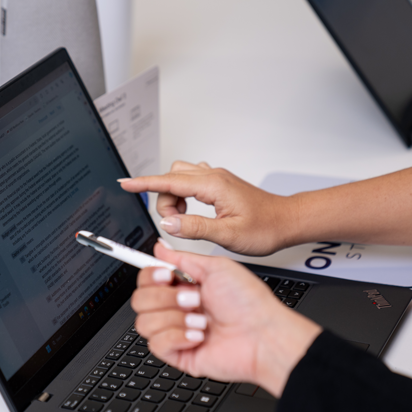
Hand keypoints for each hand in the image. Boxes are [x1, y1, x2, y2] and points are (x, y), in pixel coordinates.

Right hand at [119, 161, 296, 255]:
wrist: (287, 221)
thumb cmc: (265, 228)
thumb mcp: (229, 234)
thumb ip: (195, 228)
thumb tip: (169, 223)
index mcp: (213, 186)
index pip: (169, 182)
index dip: (144, 183)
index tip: (125, 184)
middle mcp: (213, 177)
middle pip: (171, 179)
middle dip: (164, 200)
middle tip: (177, 224)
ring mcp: (216, 178)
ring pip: (179, 178)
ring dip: (174, 197)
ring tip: (186, 221)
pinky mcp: (219, 184)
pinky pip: (190, 181)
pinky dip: (184, 195)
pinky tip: (193, 212)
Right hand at [131, 243, 320, 396]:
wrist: (264, 336)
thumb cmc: (249, 303)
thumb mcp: (217, 268)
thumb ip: (182, 257)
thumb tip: (160, 247)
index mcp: (183, 286)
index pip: (147, 279)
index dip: (150, 276)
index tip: (164, 275)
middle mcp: (176, 308)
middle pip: (140, 300)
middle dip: (166, 298)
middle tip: (194, 298)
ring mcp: (175, 332)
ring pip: (144, 322)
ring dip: (175, 318)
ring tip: (201, 320)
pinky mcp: (178, 354)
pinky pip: (156, 344)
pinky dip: (177, 336)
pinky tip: (198, 336)